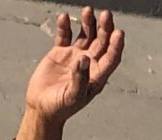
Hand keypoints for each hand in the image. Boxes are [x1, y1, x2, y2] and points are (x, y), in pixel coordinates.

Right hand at [11, 7, 124, 139]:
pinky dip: (65, 27)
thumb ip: (80, 78)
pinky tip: (64, 17)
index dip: (116, 46)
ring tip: (88, 10)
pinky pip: (64, 36)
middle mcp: (90, 64)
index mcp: (97, 76)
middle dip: (104, 29)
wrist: (42, 107)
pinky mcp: (60, 53)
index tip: (119, 33)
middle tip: (106, 15)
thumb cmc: (61, 107)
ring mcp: (75, 57)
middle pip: (101, 43)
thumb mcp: (73, 96)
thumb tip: (84, 58)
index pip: (111, 58)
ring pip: (85, 36)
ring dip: (88, 24)